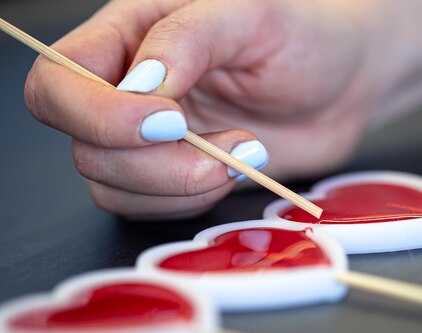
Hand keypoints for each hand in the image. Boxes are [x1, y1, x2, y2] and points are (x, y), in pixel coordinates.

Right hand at [25, 0, 376, 218]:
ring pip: (113, 186)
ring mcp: (150, 139)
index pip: (58, 82)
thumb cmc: (303, 37)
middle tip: (219, 149)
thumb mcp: (251, 16)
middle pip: (83, 145)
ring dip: (179, 184)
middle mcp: (127, 90)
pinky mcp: (176, 174)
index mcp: (129, 35)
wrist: (345, 85)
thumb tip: (138, 85)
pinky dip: (192, 199)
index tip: (169, 122)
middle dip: (151, 163)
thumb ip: (187, 39)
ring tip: (244, 150)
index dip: (96, 114)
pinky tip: (237, 167)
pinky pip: (152, 207)